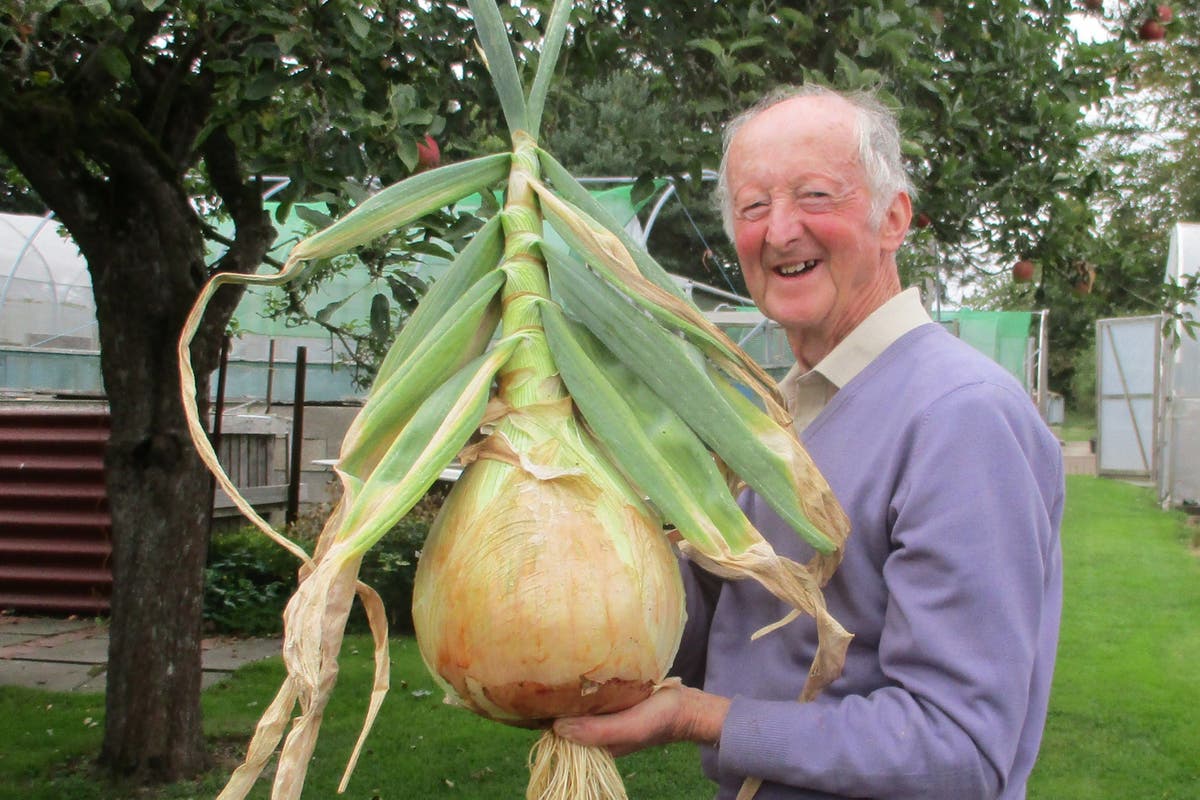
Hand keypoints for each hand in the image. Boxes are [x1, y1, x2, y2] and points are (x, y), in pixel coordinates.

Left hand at [552, 681, 730, 756]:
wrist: (689, 705)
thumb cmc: (658, 720)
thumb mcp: (627, 729)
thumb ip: (595, 732)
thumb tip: (557, 727)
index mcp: (597, 743)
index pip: (562, 733)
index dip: (546, 717)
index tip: (531, 697)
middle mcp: (598, 728)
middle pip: (568, 715)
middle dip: (554, 700)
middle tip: (538, 673)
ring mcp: (607, 712)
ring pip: (579, 702)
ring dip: (569, 688)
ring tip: (551, 666)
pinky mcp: (615, 697)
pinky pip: (593, 691)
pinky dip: (585, 682)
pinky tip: (576, 665)